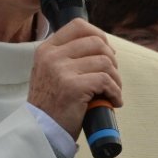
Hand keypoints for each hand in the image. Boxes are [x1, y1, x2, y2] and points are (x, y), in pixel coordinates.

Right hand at [27, 20, 121, 138]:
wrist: (42, 131)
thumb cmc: (52, 105)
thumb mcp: (50, 72)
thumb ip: (66, 56)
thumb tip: (100, 45)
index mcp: (47, 50)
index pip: (78, 26)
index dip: (98, 35)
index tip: (106, 52)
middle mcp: (52, 56)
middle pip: (96, 42)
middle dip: (111, 60)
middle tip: (111, 76)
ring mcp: (61, 71)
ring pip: (105, 62)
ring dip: (115, 79)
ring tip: (112, 91)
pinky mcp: (73, 87)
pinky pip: (105, 81)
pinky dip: (115, 92)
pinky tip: (113, 101)